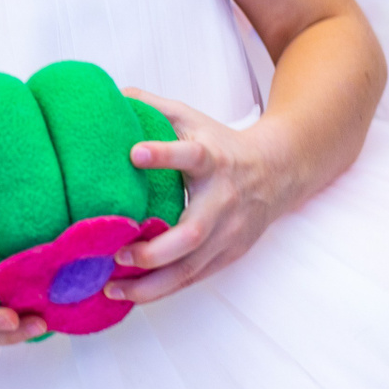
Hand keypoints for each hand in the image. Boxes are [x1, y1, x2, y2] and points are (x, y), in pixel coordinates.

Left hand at [108, 91, 295, 304]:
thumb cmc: (222, 145)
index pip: (190, 155)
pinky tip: (131, 295)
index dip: (163, 154)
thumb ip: (154, 107)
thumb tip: (111, 94)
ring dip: (151, 283)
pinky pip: (192, 278)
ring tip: (113, 287)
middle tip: (117, 253)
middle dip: (154, 249)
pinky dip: (161, 290)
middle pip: (193, 231)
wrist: (277, 172)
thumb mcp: (193, 119)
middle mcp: (223, 199)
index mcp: (214, 159)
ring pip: (191, 266)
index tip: (133, 153)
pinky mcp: (227, 254)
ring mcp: (228, 232)